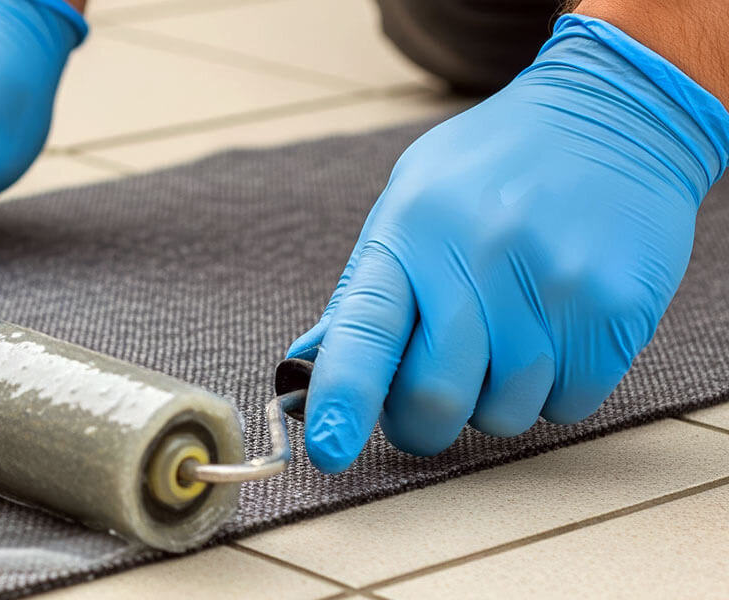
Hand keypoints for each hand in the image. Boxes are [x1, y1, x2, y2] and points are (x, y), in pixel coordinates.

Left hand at [288, 15, 728, 472]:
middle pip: (436, 397)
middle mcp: (481, 259)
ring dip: (493, 401)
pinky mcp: (614, 310)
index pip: (366, 331)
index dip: (343, 398)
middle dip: (420, 423)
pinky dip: (554, 391)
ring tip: (504, 339)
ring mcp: (553, 287)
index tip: (327, 449)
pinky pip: (568, 405)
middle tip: (424, 404)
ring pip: (504, 413)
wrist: (614, 116)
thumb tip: (308, 367)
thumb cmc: (491, 172)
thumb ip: (364, 290)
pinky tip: (554, 333)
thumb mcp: (410, 203)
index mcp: (413, 232)